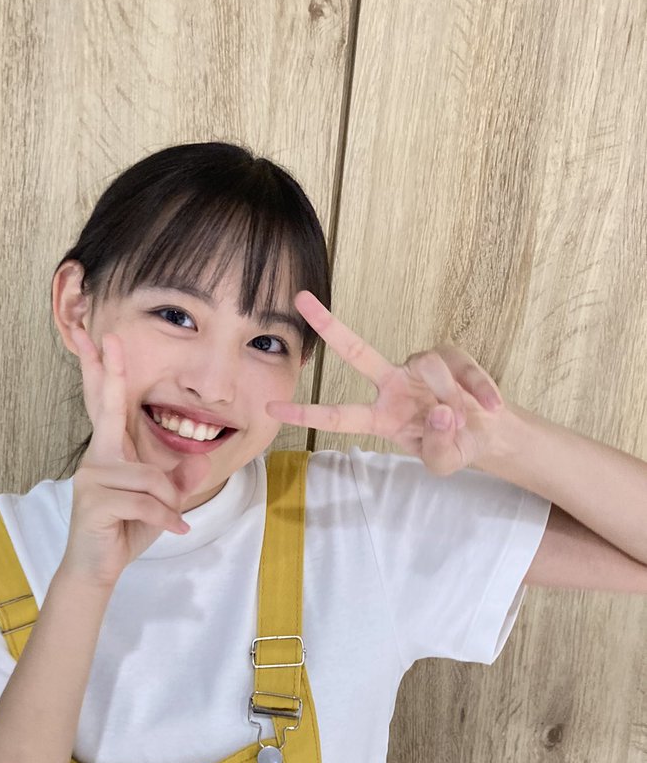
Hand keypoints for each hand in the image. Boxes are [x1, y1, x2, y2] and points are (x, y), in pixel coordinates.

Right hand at [64, 325, 209, 583]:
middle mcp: (97, 457)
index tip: (103, 338)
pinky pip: (146, 501)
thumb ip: (179, 481)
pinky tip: (174, 530)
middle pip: (107, 407)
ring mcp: (92, 477)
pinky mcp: (94, 501)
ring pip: (151, 476)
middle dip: (108, 370)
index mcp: (111, 451)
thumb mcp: (162, 503)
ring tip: (167, 519)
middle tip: (108, 335)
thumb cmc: (126, 530)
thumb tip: (200, 459)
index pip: (109, 405)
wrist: (98, 569)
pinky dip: (165, 518)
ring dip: (168, 502)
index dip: (106, 371)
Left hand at [266, 291, 506, 474]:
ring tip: (466, 418)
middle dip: (329, 325)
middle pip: (357, 351)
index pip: (337, 415)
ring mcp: (418, 368)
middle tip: (301, 300)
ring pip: (428, 368)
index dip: (306, 413)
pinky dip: (479, 389)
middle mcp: (392, 386)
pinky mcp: (450, 357)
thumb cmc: (454, 446)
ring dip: (452, 396)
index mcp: (380, 417)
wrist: (489, 434)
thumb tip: (441, 413)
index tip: (272, 408)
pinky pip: (462, 369)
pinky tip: (490, 407)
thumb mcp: (444, 463)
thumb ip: (437, 448)